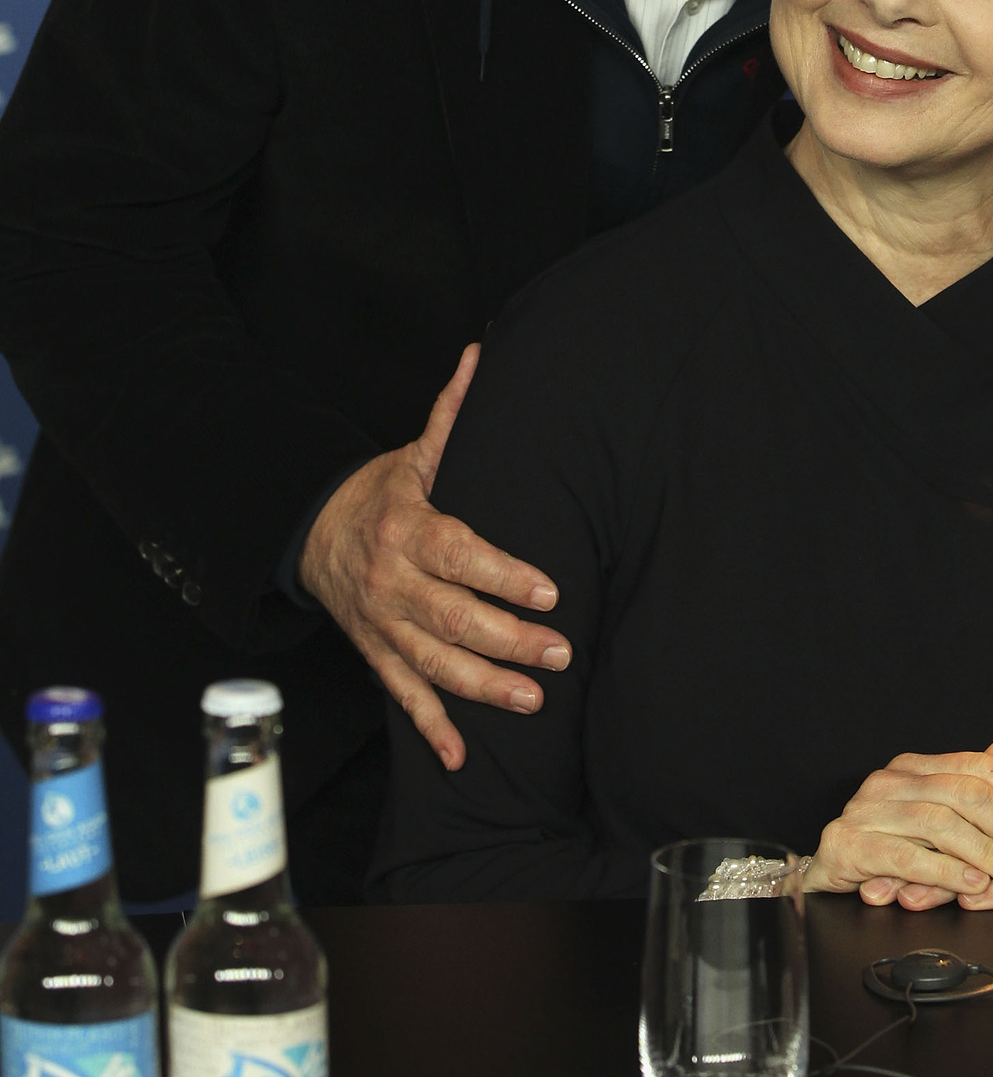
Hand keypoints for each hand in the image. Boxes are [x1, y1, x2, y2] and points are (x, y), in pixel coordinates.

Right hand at [298, 344, 570, 771]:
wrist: (314, 536)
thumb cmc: (383, 493)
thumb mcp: (415, 453)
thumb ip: (452, 412)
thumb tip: (481, 353)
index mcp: (408, 528)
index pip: (459, 555)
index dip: (503, 575)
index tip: (548, 590)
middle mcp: (392, 583)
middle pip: (452, 617)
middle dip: (507, 638)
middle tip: (559, 652)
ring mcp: (382, 626)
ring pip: (433, 664)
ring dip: (482, 687)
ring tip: (533, 700)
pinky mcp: (377, 656)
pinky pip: (403, 698)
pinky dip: (432, 730)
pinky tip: (463, 758)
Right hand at [803, 735, 992, 910]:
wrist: (830, 872)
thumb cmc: (891, 845)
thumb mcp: (941, 815)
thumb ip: (977, 782)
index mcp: (916, 767)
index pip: (980, 765)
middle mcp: (891, 780)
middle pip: (965, 791)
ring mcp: (866, 810)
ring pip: (939, 822)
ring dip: (987, 851)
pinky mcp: (848, 845)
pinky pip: (905, 857)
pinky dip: (946, 871)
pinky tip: (973, 884)